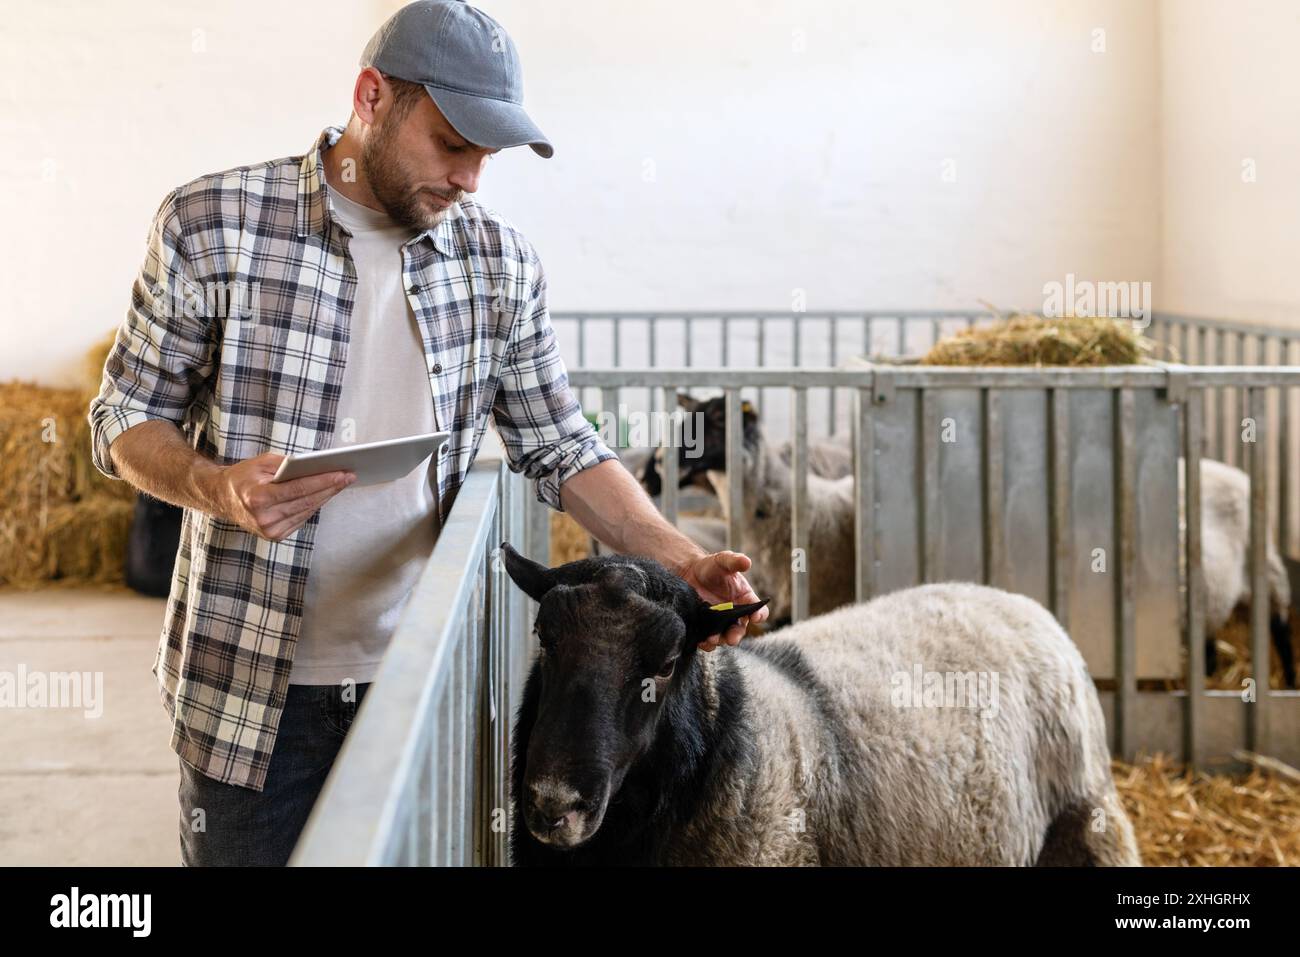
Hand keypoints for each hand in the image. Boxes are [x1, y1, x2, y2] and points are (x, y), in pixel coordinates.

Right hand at [203, 452, 354, 541]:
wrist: (222, 498)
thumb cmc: (243, 477)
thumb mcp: (261, 462)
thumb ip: (287, 464)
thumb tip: (315, 466)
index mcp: (258, 498)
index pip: (299, 489)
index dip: (323, 481)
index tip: (343, 473)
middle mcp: (263, 518)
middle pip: (306, 501)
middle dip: (330, 488)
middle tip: (349, 476)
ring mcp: (269, 530)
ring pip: (307, 511)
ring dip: (326, 497)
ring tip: (341, 483)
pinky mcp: (275, 535)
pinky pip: (301, 518)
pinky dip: (314, 506)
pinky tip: (325, 495)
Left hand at [678, 550, 769, 651]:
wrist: (689, 572)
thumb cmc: (711, 566)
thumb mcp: (723, 561)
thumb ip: (734, 561)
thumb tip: (746, 562)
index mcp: (745, 600)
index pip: (759, 612)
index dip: (759, 615)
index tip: (755, 617)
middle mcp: (735, 614)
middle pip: (740, 629)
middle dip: (736, 635)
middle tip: (731, 639)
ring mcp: (720, 622)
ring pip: (724, 636)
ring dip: (720, 640)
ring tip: (712, 639)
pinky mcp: (705, 627)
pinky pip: (708, 640)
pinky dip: (706, 643)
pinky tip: (701, 641)